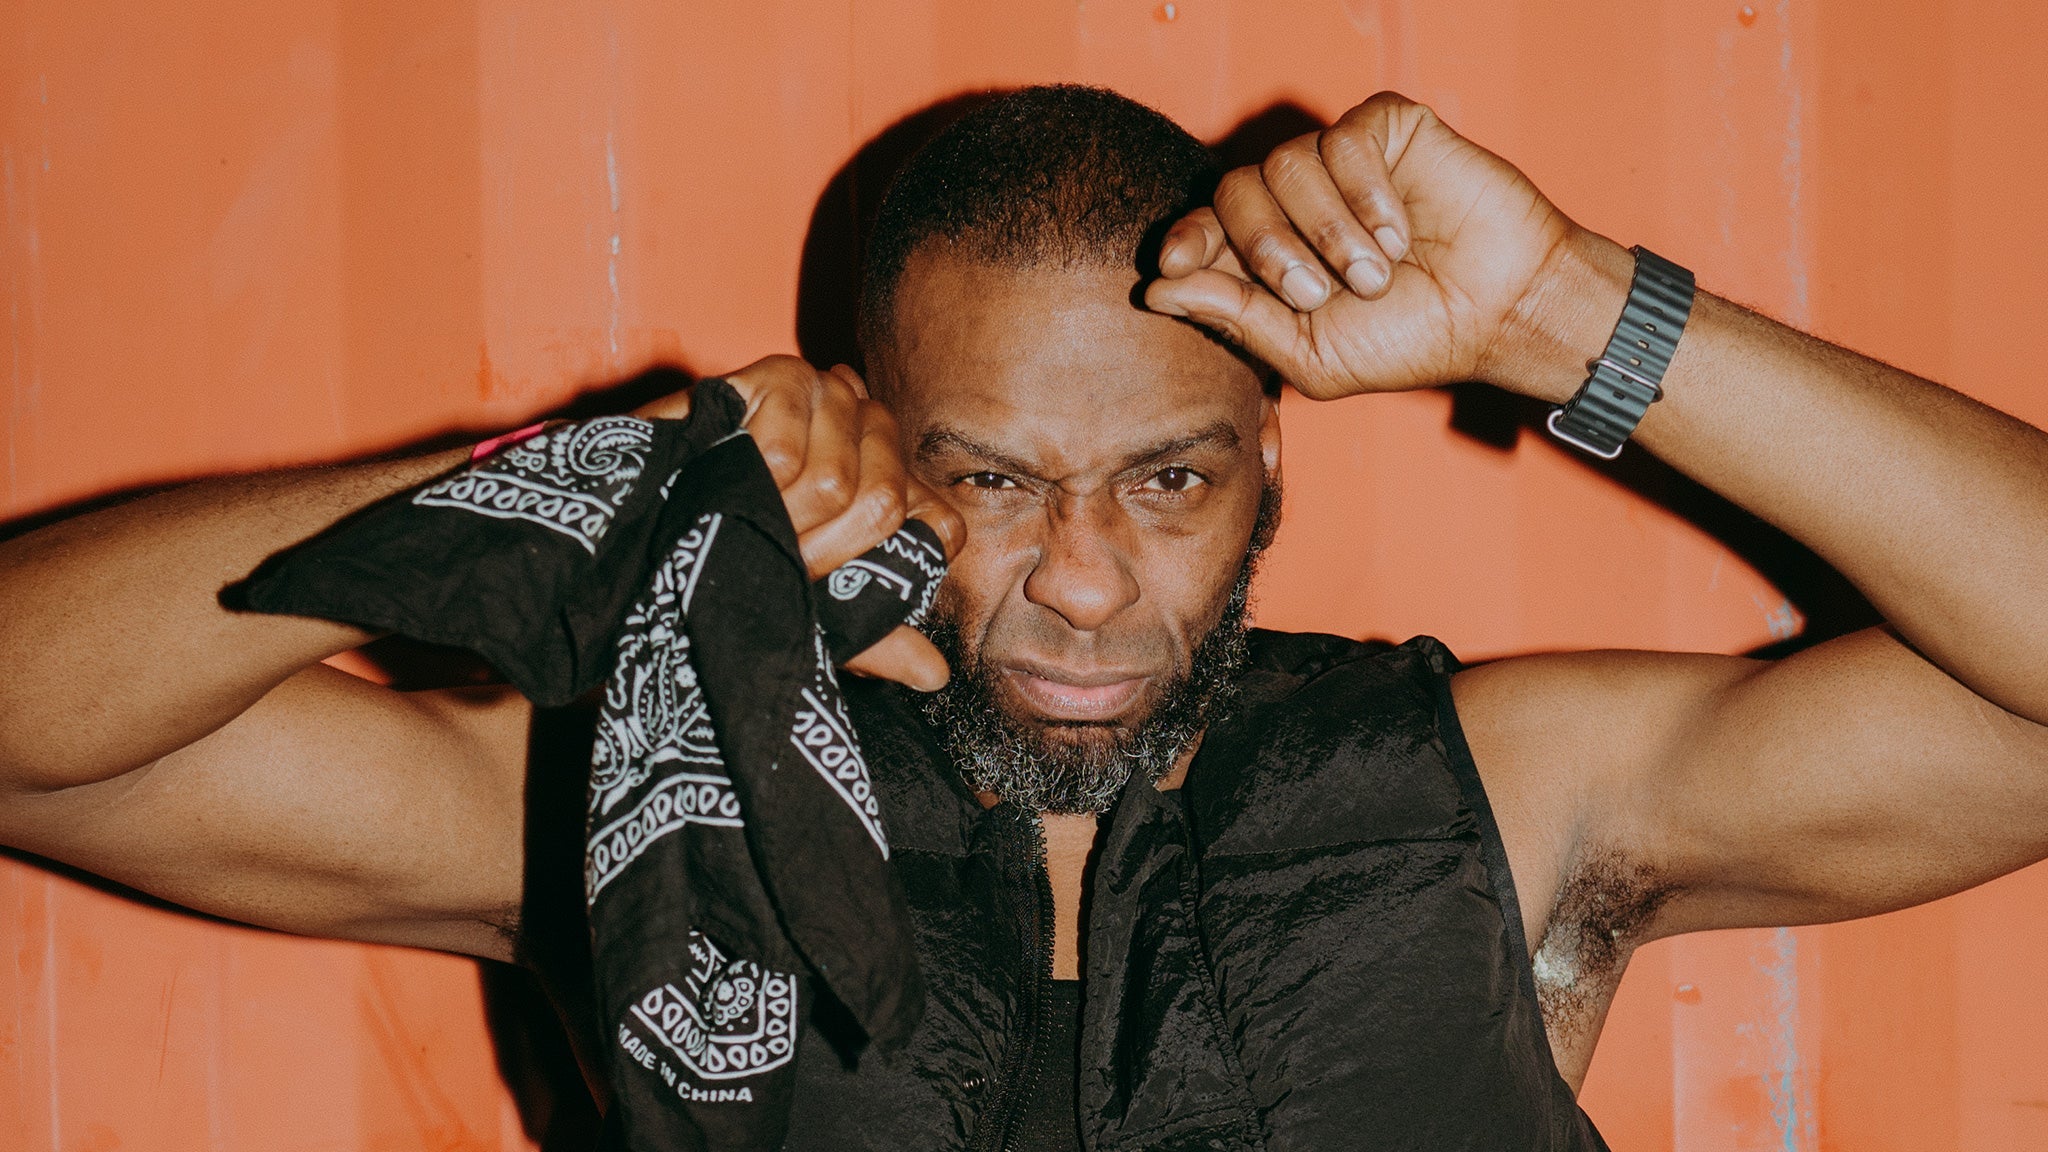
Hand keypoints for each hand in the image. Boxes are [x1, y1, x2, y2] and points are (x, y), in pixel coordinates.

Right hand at [634, 356, 964, 690]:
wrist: (642, 520)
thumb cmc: (731, 555)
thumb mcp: (803, 608)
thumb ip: (871, 636)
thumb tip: (935, 677)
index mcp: (891, 486)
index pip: (940, 525)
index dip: (884, 565)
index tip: (822, 582)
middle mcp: (873, 434)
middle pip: (886, 505)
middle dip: (819, 552)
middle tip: (766, 551)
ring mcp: (833, 398)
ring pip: (836, 483)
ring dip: (776, 519)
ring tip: (737, 510)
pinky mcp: (784, 375)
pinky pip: (784, 456)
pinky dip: (746, 479)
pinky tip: (721, 469)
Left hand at [1145, 91, 1594, 400]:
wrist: (1498, 312)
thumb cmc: (1408, 340)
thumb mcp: (1310, 354)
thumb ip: (1235, 319)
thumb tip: (1156, 288)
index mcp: (1268, 254)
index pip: (1204, 228)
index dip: (1185, 238)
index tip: (1177, 260)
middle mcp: (1296, 201)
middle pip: (1234, 189)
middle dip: (1264, 246)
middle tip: (1316, 292)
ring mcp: (1339, 162)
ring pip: (1286, 163)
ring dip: (1327, 229)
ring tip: (1375, 274)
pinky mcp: (1386, 130)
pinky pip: (1345, 138)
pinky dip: (1366, 192)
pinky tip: (1400, 230)